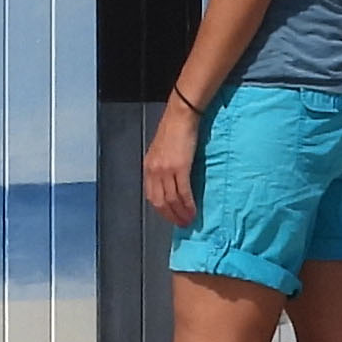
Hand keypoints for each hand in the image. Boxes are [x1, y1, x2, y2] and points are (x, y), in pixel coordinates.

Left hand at [143, 98, 200, 225]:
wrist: (180, 117)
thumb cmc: (174, 131)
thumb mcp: (161, 152)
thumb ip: (163, 167)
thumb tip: (171, 183)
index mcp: (148, 168)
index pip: (151, 196)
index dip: (161, 210)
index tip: (170, 217)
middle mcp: (154, 171)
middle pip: (160, 201)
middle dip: (171, 216)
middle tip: (182, 224)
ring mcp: (166, 170)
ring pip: (172, 199)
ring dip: (181, 213)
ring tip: (189, 221)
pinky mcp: (179, 168)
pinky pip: (183, 192)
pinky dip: (188, 205)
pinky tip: (193, 211)